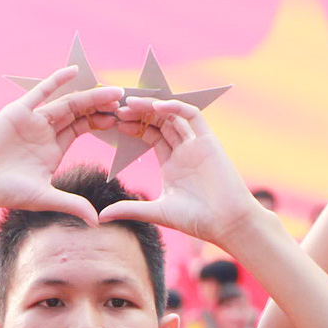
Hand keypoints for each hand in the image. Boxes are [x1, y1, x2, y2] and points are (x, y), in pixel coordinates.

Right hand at [0, 66, 122, 223]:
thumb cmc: (4, 191)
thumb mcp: (43, 197)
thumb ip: (70, 204)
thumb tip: (96, 222)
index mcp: (54, 148)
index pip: (84, 128)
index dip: (104, 122)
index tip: (126, 119)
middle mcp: (45, 131)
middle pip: (80, 112)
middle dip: (103, 106)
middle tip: (128, 102)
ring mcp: (33, 119)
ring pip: (66, 102)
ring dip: (90, 96)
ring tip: (114, 92)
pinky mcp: (18, 111)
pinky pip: (40, 93)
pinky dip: (56, 81)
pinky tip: (74, 72)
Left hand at [98, 99, 261, 246]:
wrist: (226, 223)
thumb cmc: (195, 220)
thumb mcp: (155, 212)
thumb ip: (129, 209)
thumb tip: (100, 217)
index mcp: (170, 164)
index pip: (148, 136)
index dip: (131, 127)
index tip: (111, 122)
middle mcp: (183, 151)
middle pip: (158, 122)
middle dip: (138, 114)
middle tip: (115, 109)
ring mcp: (196, 144)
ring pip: (172, 115)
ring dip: (151, 107)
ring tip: (129, 104)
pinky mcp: (209, 140)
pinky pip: (192, 116)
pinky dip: (176, 107)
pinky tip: (157, 106)